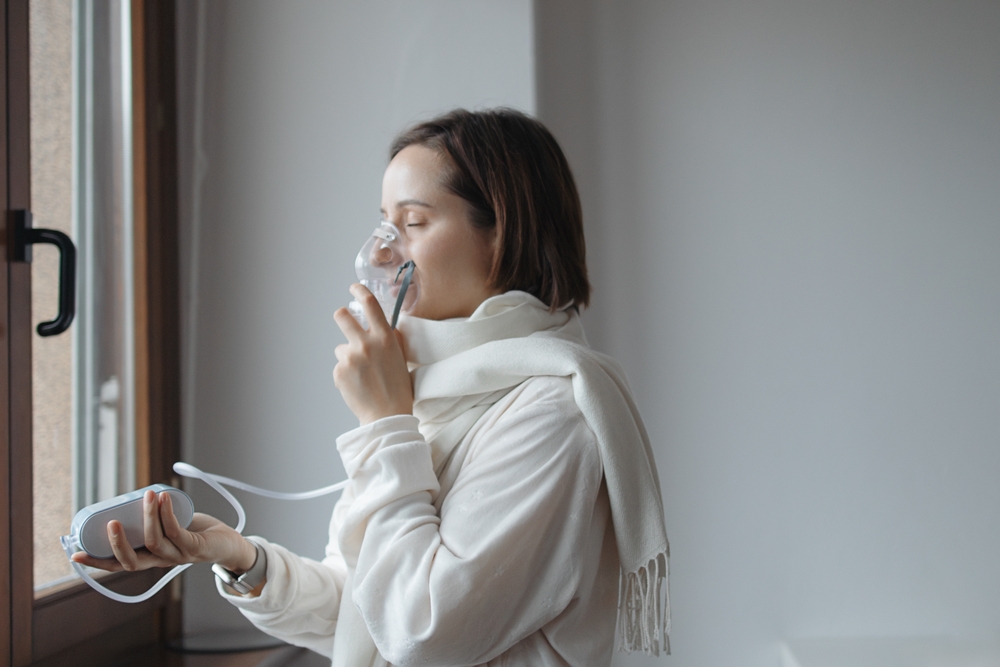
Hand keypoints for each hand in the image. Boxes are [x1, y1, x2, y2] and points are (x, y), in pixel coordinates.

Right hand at [70, 490, 256, 573]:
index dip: (97, 562)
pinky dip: (167, 514)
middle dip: (118, 543)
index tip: (75, 552)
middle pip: (133, 561)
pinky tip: (162, 498)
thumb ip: (153, 518)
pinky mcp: (195, 547)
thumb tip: (133, 495)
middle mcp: (161, 561)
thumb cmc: (195, 531)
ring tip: (145, 495)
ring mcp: (178, 555)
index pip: (119, 565)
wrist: (229, 542)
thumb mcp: (168, 526)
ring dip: (148, 517)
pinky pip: (177, 532)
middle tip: (111, 521)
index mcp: (150, 558)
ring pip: (155, 541)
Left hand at [332, 284, 412, 424]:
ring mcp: (350, 358)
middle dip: (342, 316)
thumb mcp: (401, 357)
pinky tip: (357, 384)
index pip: (370, 304)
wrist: (387, 415)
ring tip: (362, 374)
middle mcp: (365, 344)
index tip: (354, 287)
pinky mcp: (339, 371)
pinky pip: (340, 366)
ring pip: (341, 347)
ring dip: (348, 355)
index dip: (359, 291)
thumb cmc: (398, 388)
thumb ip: (392, 338)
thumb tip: (385, 325)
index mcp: (384, 338)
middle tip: (344, 320)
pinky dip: (346, 373)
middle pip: (342, 316)